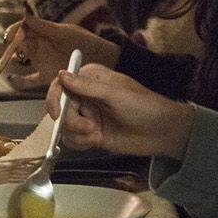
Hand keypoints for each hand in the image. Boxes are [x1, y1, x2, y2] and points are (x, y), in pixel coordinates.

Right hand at [18, 14, 117, 76]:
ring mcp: (41, 62)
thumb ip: (44, 27)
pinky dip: (19, 82)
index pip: (22, 29)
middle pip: (19, 44)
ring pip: (20, 61)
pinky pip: (29, 80)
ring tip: (7, 63)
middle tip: (9, 49)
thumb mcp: (64, 33)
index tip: (10, 36)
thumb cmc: (84, 42)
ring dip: (12, 61)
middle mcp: (39, 46)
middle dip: (11, 45)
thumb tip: (25, 15)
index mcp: (43, 33)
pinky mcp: (45, 77)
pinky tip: (13, 80)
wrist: (101, 60)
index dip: (14, 31)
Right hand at [47, 63, 193, 158]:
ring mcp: (88, 115)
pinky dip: (81, 143)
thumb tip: (61, 75)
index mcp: (91, 79)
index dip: (54, 98)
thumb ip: (86, 87)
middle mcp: (86, 96)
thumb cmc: (144, 107)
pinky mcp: (91, 133)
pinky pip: (73, 139)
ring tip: (98, 137)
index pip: (61, 85)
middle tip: (91, 129)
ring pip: (65, 126)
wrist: (162, 132)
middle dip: (73, 122)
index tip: (56, 113)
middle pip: (62, 109)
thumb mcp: (115, 94)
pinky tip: (97, 141)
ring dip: (79, 134)